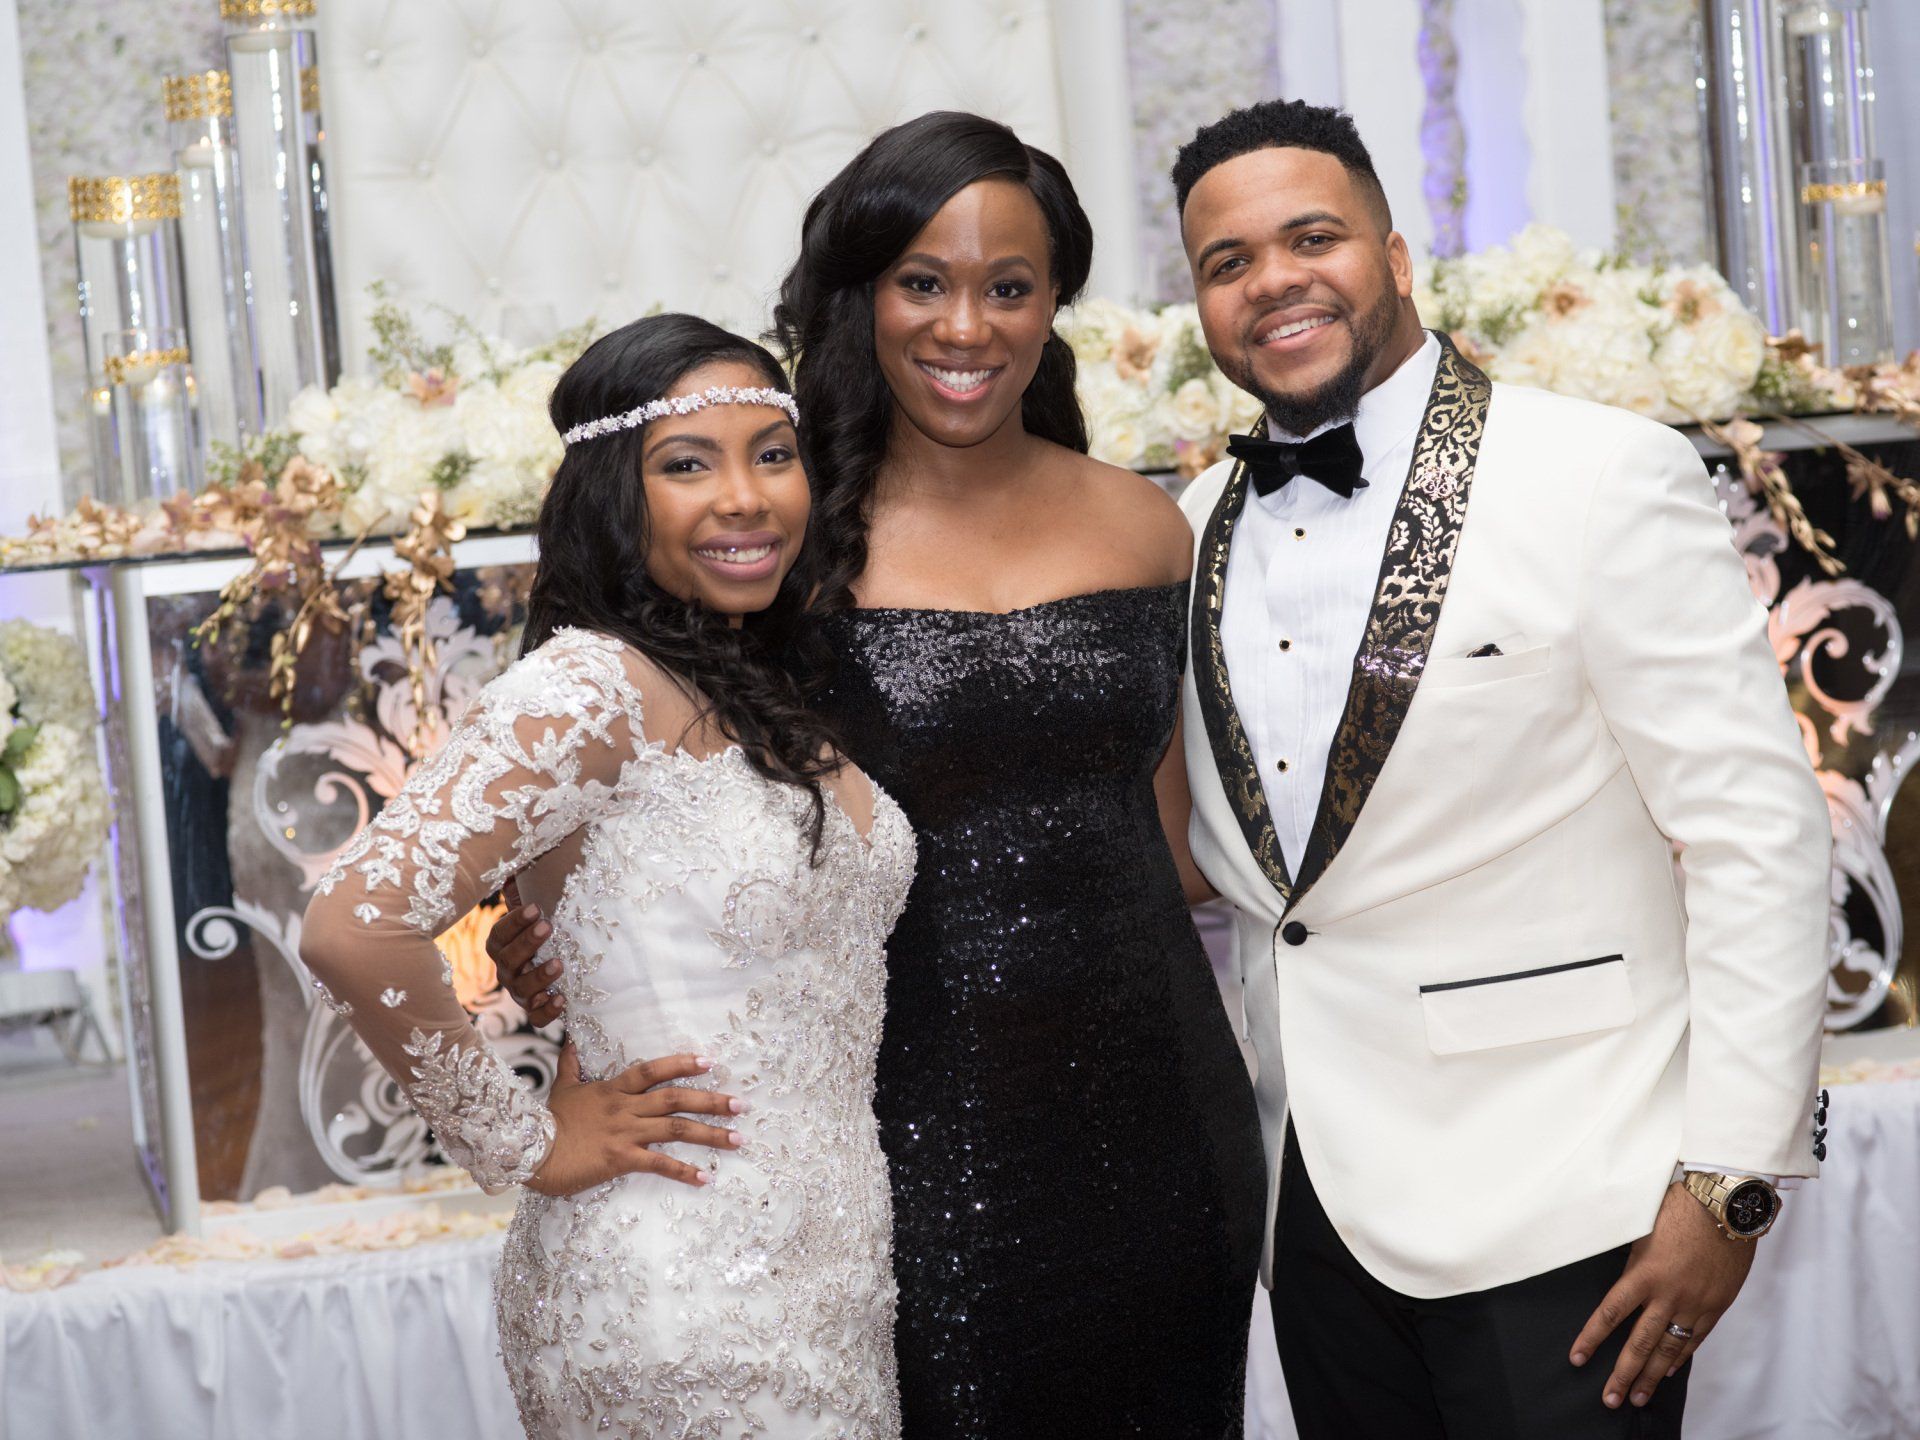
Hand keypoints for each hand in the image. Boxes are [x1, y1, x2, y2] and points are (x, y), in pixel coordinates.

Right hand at [487, 880, 564, 1027]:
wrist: (556, 965)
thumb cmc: (543, 931)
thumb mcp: (535, 909)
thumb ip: (522, 890)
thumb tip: (514, 868)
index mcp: (502, 945)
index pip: (500, 934)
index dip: (514, 921)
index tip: (536, 907)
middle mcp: (507, 970)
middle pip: (509, 960)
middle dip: (527, 943)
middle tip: (547, 926)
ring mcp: (520, 993)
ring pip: (521, 990)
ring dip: (539, 977)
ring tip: (559, 964)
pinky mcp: (535, 1011)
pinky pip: (537, 1018)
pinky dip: (548, 1011)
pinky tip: (562, 998)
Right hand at [527, 1043, 745, 1195]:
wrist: (530, 1151)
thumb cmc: (546, 1122)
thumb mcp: (561, 1088)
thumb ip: (571, 1065)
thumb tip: (570, 1040)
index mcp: (614, 1089)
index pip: (653, 1070)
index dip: (682, 1064)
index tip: (710, 1062)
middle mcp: (625, 1108)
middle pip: (676, 1098)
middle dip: (711, 1100)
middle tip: (742, 1104)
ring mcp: (625, 1133)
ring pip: (676, 1129)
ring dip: (711, 1134)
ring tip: (738, 1139)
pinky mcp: (621, 1159)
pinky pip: (659, 1164)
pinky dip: (684, 1171)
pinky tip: (705, 1178)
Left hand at [1570, 1181, 1758, 1409]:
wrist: (1725, 1206)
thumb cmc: (1678, 1209)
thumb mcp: (1642, 1231)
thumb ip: (1632, 1265)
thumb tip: (1621, 1288)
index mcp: (1644, 1273)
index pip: (1610, 1314)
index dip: (1591, 1338)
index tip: (1577, 1359)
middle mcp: (1669, 1294)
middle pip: (1640, 1343)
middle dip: (1622, 1373)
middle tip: (1609, 1399)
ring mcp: (1695, 1303)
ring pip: (1669, 1348)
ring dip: (1651, 1375)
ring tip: (1637, 1397)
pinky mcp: (1716, 1305)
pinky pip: (1695, 1338)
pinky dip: (1680, 1357)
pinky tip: (1668, 1371)